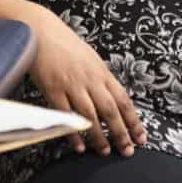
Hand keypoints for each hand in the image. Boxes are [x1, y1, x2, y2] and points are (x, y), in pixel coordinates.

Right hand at [26, 9, 142, 156]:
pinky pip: (66, 115)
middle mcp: (90, 79)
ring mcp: (72, 85)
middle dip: (121, 133)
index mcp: (101, 72)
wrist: (41, 30)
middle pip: (111, 110)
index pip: (123, 100)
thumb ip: (101, 78)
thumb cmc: (65, 44)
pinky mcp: (53, 89)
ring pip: (91, 115)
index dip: (133, 121)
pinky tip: (80, 145)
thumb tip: (111, 97)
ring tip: (104, 151)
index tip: (141, 137)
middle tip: (128, 151)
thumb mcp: (90, 58)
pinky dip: (74, 132)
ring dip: (99, 136)